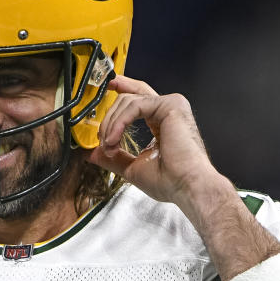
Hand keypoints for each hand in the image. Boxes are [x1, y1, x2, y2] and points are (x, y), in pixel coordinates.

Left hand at [86, 75, 223, 211]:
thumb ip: (113, 157)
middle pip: (132, 94)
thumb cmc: (170, 181)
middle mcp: (168, 110)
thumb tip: (93, 153)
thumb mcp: (132, 167)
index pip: (138, 101)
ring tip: (109, 146)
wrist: (186, 186)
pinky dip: (118, 123)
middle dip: (109, 107)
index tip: (103, 94)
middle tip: (98, 130)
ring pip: (128, 101)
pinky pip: (134, 106)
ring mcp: (171, 105)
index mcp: (162, 123)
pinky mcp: (171, 105)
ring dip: (111, 125)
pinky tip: (113, 139)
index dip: (120, 94)